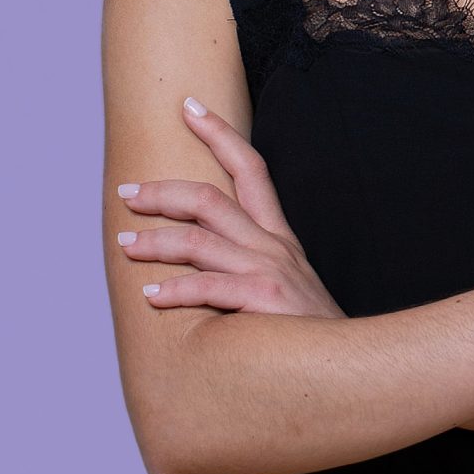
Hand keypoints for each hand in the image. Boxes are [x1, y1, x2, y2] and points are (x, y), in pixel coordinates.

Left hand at [116, 97, 345, 317]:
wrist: (348, 366)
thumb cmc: (306, 335)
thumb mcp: (283, 290)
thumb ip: (246, 272)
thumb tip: (198, 266)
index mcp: (278, 238)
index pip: (251, 170)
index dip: (219, 134)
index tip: (189, 106)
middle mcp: (273, 247)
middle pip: (210, 199)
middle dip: (162, 192)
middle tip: (127, 193)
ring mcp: (269, 271)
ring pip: (198, 241)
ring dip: (155, 241)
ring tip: (125, 246)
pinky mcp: (265, 299)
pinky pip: (207, 287)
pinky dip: (174, 291)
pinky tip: (151, 298)